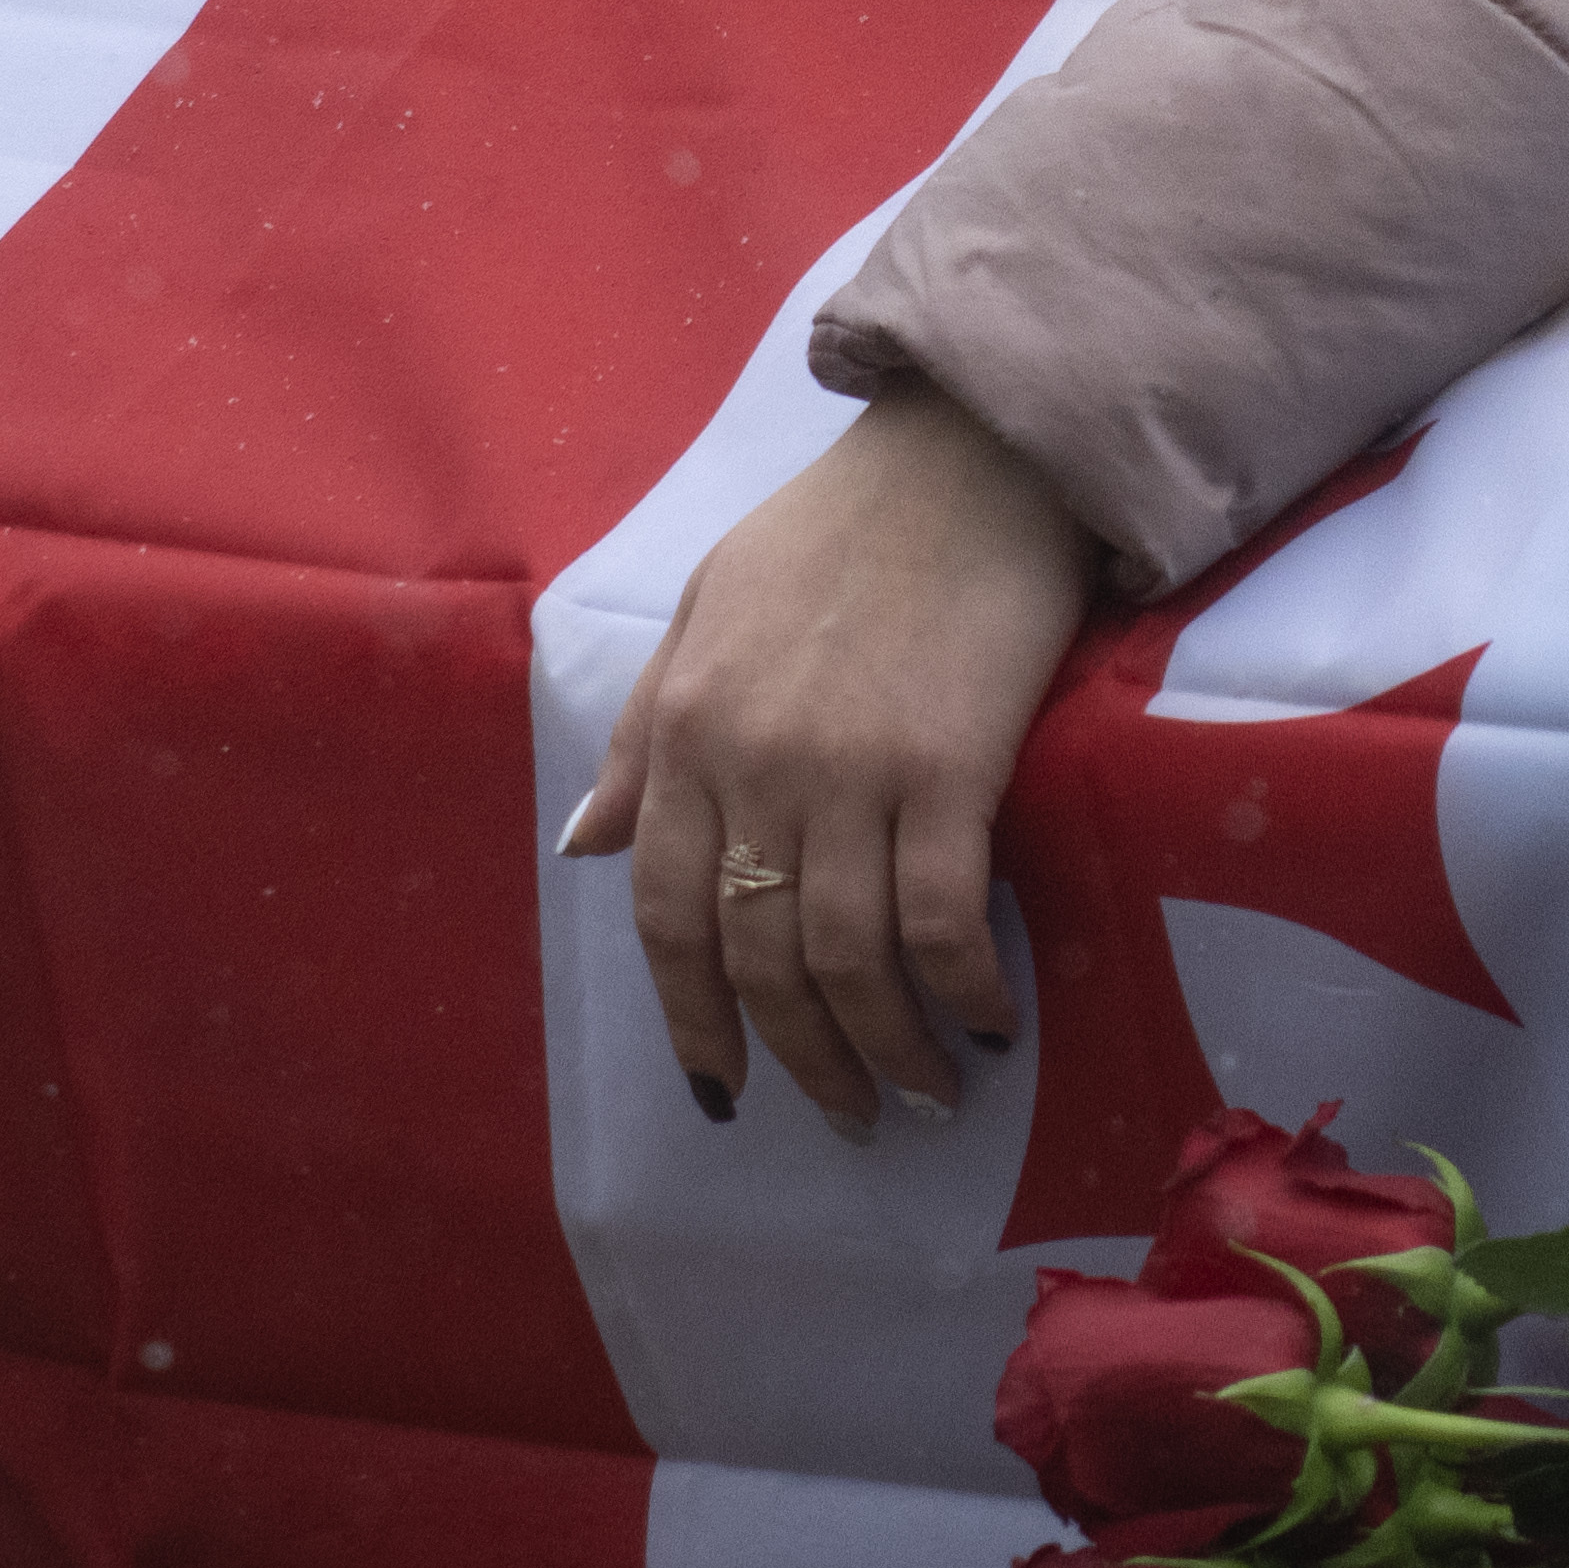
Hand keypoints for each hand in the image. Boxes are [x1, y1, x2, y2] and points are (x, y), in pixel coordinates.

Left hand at [564, 387, 1093, 1137]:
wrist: (970, 452)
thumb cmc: (837, 529)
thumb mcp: (704, 611)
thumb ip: (645, 739)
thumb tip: (583, 849)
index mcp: (688, 726)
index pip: (666, 913)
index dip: (691, 1019)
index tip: (725, 1091)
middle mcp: (756, 761)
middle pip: (756, 956)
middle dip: (799, 1059)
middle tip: (849, 1115)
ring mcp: (851, 767)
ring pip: (842, 955)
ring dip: (882, 1047)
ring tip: (922, 1093)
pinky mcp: (950, 764)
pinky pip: (939, 913)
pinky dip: (957, 986)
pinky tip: (984, 1020)